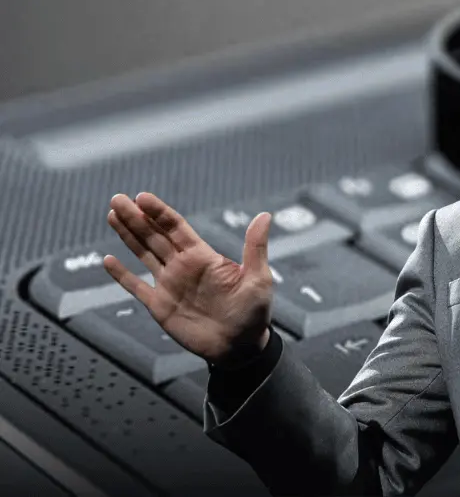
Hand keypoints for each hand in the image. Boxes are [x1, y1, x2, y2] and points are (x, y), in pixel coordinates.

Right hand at [102, 192, 273, 365]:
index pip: (176, 228)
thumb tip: (265, 215)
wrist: (240, 347)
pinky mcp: (160, 306)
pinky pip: (136, 287)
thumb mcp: (258, 278)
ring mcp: (169, 285)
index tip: (142, 197)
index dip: (159, 212)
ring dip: (127, 235)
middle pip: (154, 236)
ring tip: (112, 215)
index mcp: (203, 257)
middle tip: (117, 199)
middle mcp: (183, 266)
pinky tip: (108, 260)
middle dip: (136, 218)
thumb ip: (255, 247)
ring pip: (143, 254)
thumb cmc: (253, 313)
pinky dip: (122, 275)